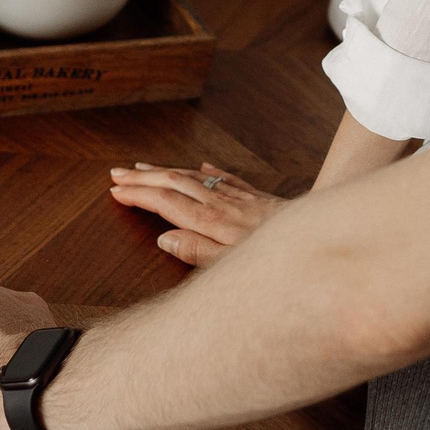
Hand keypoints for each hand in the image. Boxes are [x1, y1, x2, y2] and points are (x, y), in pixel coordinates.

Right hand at [110, 161, 283, 264]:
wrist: (313, 236)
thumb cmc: (271, 257)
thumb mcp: (229, 263)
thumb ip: (195, 251)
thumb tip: (163, 238)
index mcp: (209, 220)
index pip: (164, 202)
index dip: (139, 195)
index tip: (116, 191)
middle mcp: (219, 202)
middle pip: (173, 183)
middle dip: (143, 178)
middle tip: (117, 174)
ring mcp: (236, 196)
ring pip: (193, 176)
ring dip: (166, 170)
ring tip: (143, 167)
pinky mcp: (254, 196)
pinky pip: (223, 177)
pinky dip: (206, 170)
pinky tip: (200, 166)